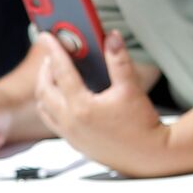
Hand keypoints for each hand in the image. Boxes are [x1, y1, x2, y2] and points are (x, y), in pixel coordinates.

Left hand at [33, 29, 166, 175]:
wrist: (148, 155)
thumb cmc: (141, 125)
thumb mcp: (131, 88)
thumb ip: (119, 60)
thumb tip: (111, 38)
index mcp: (82, 107)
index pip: (61, 72)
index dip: (54, 51)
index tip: (47, 37)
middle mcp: (70, 122)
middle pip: (44, 90)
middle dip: (45, 70)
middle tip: (52, 55)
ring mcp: (70, 135)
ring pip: (44, 108)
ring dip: (45, 89)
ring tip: (54, 76)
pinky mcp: (75, 143)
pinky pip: (52, 121)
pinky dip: (51, 105)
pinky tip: (64, 99)